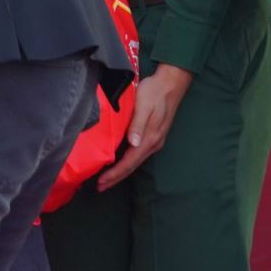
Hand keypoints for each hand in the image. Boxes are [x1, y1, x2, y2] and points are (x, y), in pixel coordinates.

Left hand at [97, 63, 193, 190]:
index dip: (115, 173)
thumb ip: (138, 125)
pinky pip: (137, 154)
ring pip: (134, 161)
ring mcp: (153, 140)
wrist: (170, 83)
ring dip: (120, 171)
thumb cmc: (154, 92)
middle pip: (132, 166)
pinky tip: (117, 162)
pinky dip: (126, 162)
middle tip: (100, 187)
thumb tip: (134, 143)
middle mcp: (152, 143)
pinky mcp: (152, 135)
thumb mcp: (144, 105)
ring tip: (105, 179)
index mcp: (150, 138)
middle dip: (116, 178)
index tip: (101, 182)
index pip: (129, 161)